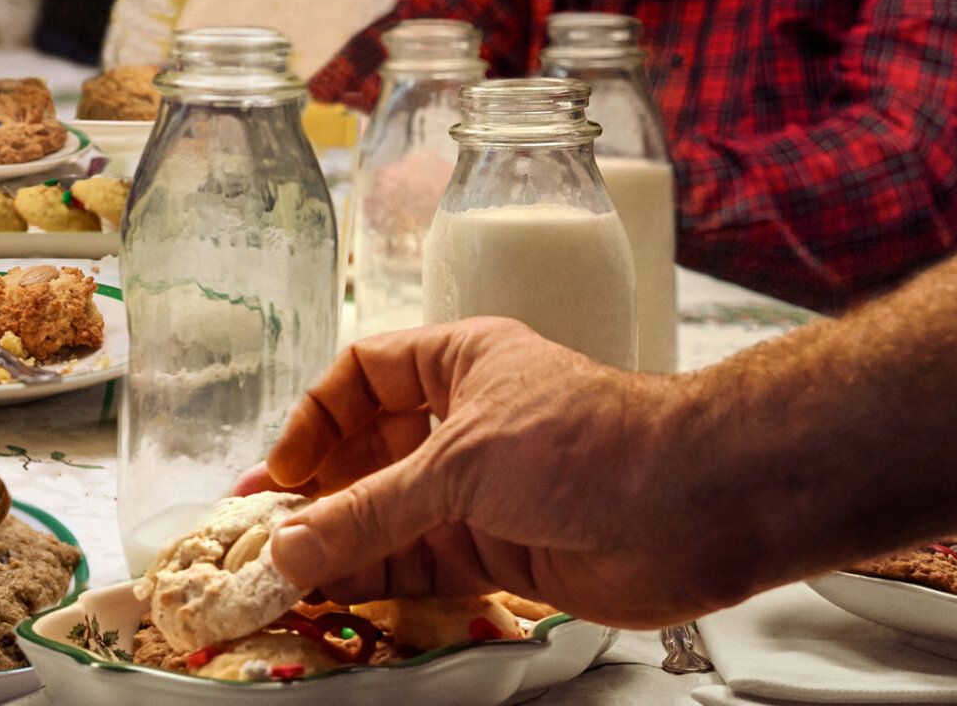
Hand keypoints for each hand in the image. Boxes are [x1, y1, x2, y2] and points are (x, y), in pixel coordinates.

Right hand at [256, 318, 741, 628]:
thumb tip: (290, 545)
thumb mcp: (460, 463)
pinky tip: (337, 592)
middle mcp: (465, 423)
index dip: (317, 419)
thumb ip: (370, 511)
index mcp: (458, 363)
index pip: (363, 378)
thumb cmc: (590, 444)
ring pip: (390, 516)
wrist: (693, 508)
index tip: (286, 468)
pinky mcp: (500, 550)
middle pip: (369, 455)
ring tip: (283, 574)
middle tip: (262, 531)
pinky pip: (420, 563)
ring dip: (340, 543)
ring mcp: (482, 490)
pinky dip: (379, 579)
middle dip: (316, 493)